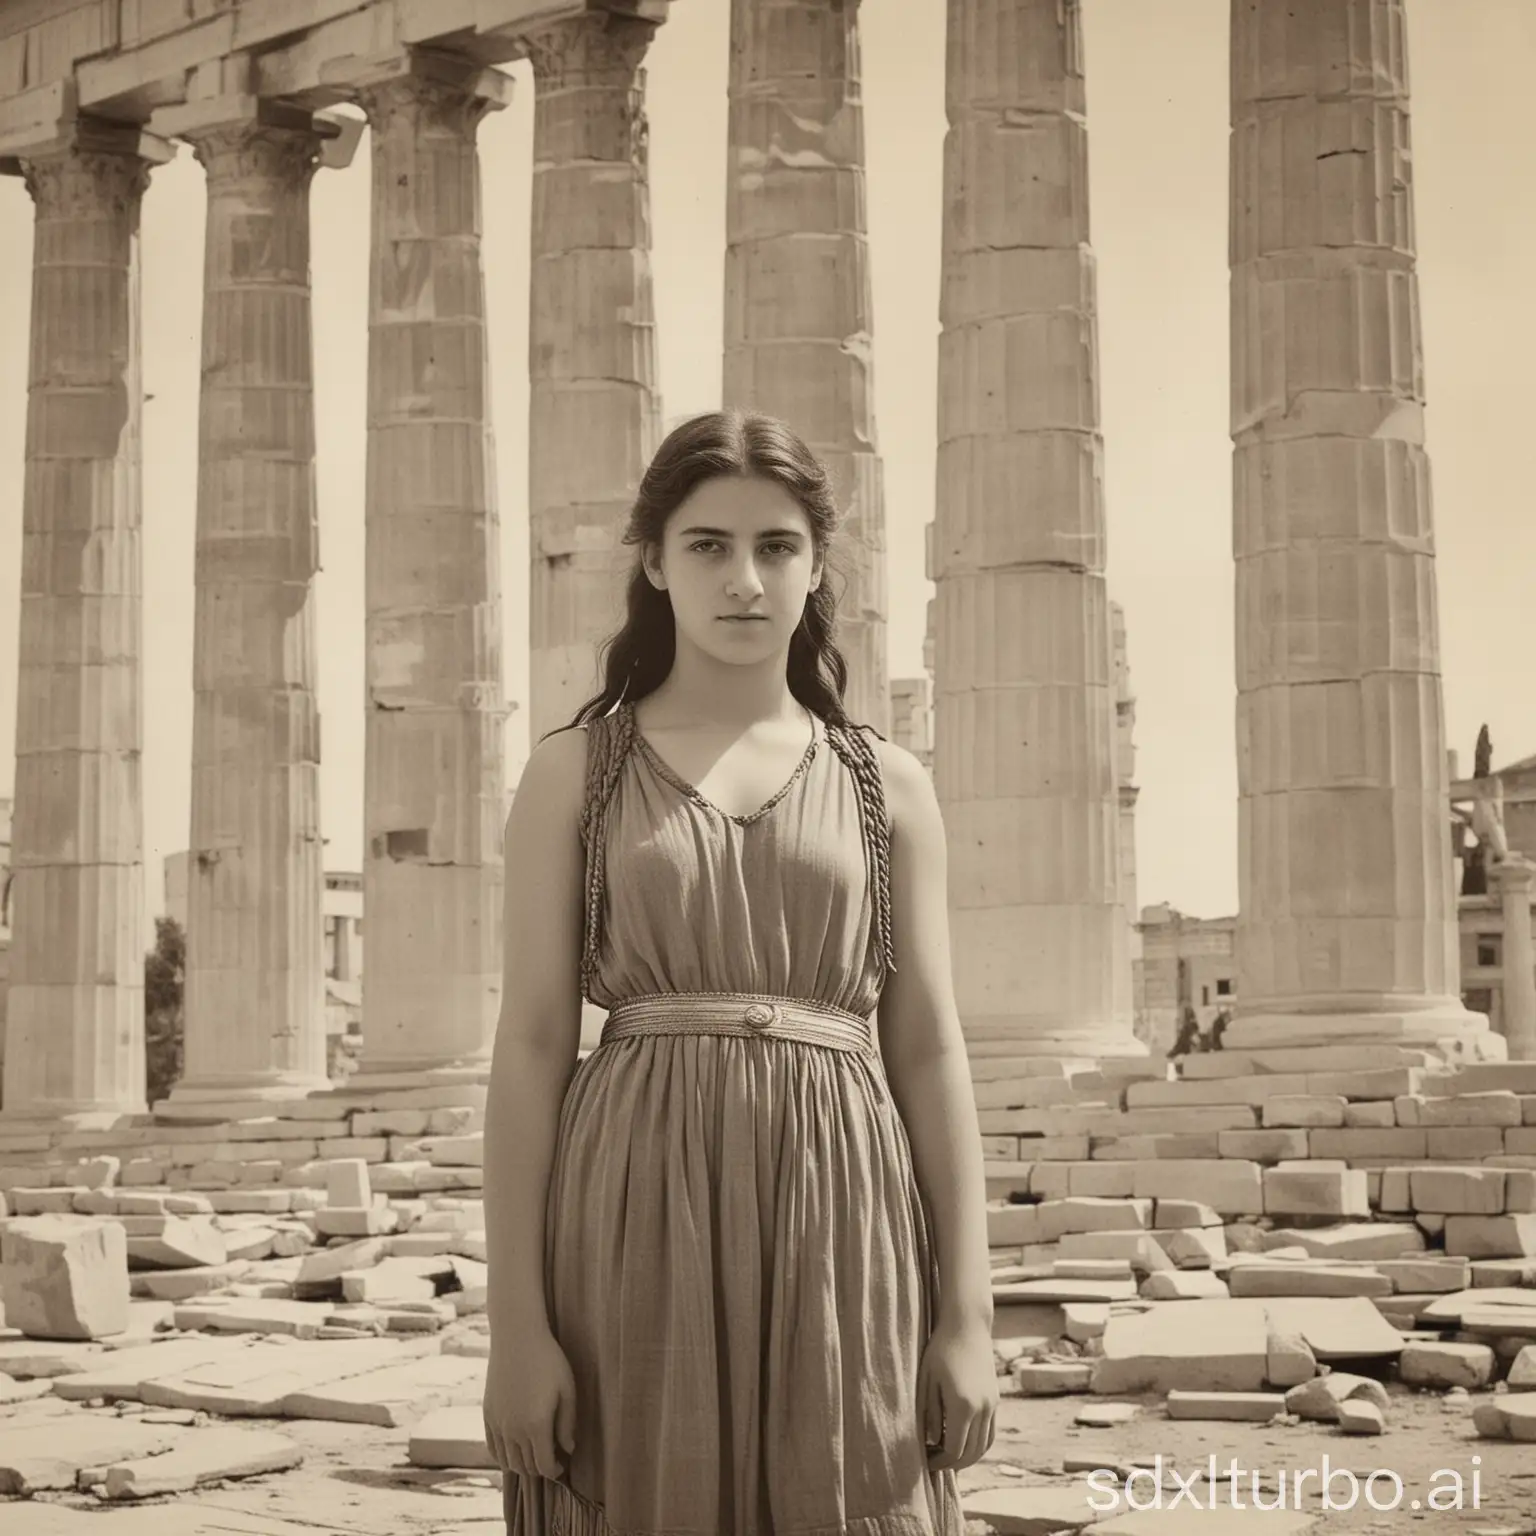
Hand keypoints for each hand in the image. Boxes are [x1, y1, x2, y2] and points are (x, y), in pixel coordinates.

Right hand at [484, 1330, 576, 1481]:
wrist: (517, 1337)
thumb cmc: (548, 1360)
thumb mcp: (567, 1390)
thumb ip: (568, 1423)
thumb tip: (568, 1448)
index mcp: (536, 1426)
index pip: (544, 1466)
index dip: (555, 1471)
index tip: (563, 1464)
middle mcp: (514, 1430)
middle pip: (526, 1467)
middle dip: (541, 1468)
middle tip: (552, 1458)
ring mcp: (498, 1424)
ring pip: (508, 1462)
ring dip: (522, 1465)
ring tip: (535, 1453)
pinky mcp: (487, 1415)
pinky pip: (493, 1448)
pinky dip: (503, 1456)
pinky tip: (515, 1448)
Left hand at [917, 1316, 997, 1472]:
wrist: (967, 1325)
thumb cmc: (941, 1349)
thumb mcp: (928, 1381)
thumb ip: (929, 1414)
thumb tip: (932, 1442)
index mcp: (962, 1406)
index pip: (953, 1450)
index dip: (939, 1462)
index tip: (925, 1462)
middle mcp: (982, 1409)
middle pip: (971, 1453)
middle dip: (952, 1464)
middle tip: (934, 1463)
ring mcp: (992, 1405)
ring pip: (984, 1446)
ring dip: (967, 1457)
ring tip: (947, 1456)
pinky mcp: (995, 1399)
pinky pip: (990, 1432)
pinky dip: (979, 1444)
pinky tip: (963, 1442)